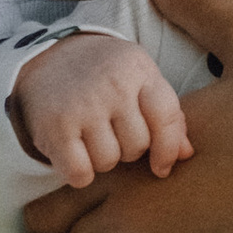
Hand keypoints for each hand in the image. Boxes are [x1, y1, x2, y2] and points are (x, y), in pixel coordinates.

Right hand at [15, 32, 192, 189]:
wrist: (46, 58)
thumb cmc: (104, 75)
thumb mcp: (139, 79)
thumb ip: (166, 114)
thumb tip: (187, 154)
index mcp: (138, 69)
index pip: (166, 117)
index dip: (168, 149)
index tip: (161, 167)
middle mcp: (112, 84)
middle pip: (137, 146)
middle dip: (127, 148)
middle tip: (110, 132)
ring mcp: (82, 104)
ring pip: (109, 161)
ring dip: (101, 159)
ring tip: (90, 136)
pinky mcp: (55, 126)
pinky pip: (81, 174)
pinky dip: (78, 173)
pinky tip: (74, 152)